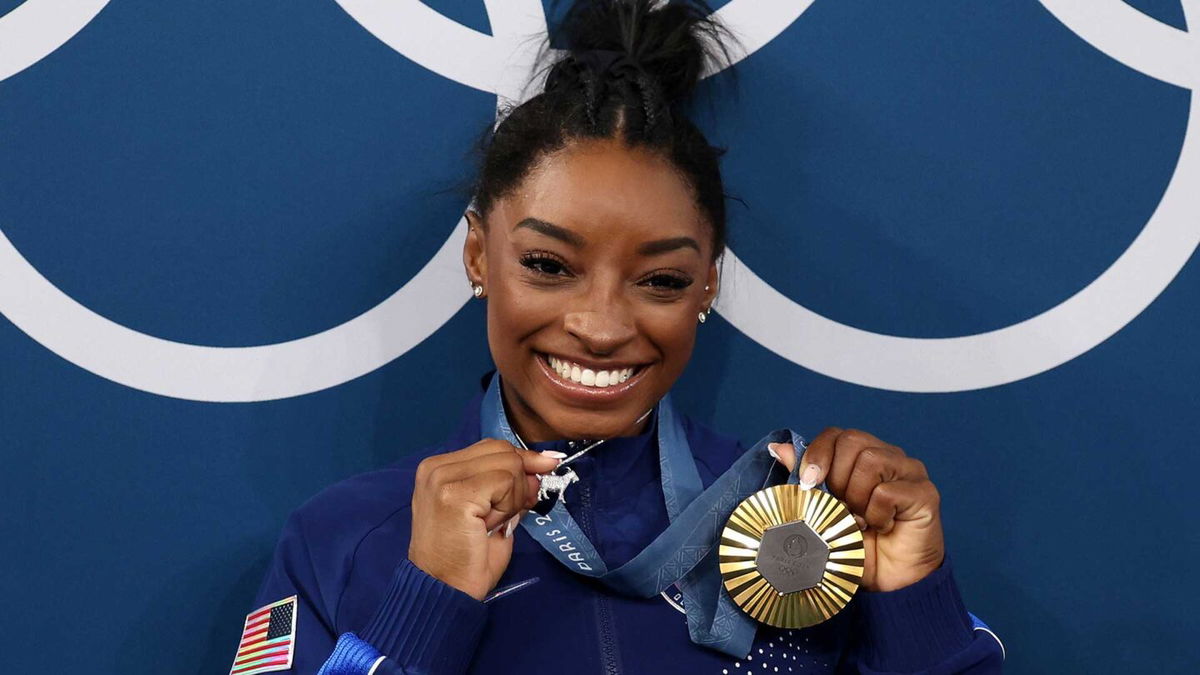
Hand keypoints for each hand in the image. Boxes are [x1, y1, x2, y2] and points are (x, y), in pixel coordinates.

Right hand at [408, 439, 561, 600]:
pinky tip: (491, 524)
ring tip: (492, 522)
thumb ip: (511, 486)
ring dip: (513, 496)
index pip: (492, 446)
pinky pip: (505, 482)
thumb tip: (541, 465)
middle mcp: (436, 467)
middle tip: (510, 512)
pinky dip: (508, 504)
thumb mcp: (492, 512)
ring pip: (508, 464)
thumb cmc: (466, 560)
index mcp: (439, 468)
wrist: (444, 591)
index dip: (522, 460)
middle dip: (520, 480)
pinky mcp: (455, 494)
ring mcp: (443, 478)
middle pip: (502, 450)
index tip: (544, 468)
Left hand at [769, 428, 944, 591]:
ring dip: (856, 498)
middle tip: (841, 508)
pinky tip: (881, 528)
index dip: (818, 454)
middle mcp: (890, 457)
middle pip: (853, 441)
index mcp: (864, 456)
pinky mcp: (925, 493)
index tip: (808, 483)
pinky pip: (887, 492)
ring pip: (871, 461)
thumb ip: (806, 478)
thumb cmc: (856, 546)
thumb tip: (779, 448)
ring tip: (861, 521)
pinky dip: (876, 515)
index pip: (837, 435)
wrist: (889, 583)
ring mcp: (911, 472)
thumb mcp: (822, 511)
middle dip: (837, 479)